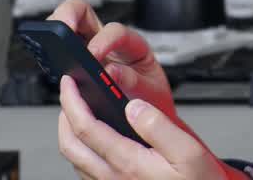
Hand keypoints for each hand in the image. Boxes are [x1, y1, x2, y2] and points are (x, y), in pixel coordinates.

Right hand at [47, 0, 175, 121]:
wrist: (146, 117)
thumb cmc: (150, 100)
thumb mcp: (150, 92)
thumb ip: (135, 81)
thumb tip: (111, 72)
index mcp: (131, 46)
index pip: (116, 31)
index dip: (103, 40)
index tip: (93, 54)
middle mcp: (107, 43)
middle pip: (83, 12)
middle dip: (68, 14)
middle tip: (61, 28)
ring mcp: (88, 50)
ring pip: (67, 27)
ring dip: (55, 29)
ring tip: (47, 41)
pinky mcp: (75, 65)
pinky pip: (59, 49)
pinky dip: (49, 49)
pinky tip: (45, 56)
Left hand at [58, 76, 248, 179]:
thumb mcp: (189, 152)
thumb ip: (159, 126)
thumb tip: (134, 106)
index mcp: (129, 163)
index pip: (87, 128)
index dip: (73, 102)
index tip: (70, 83)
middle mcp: (114, 178)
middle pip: (71, 145)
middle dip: (63, 115)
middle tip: (69, 94)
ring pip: (75, 160)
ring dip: (70, 133)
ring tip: (78, 113)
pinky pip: (86, 172)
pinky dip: (81, 150)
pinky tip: (93, 141)